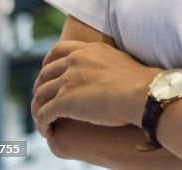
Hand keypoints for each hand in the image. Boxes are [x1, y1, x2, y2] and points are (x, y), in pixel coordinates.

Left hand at [31, 41, 159, 137]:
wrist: (144, 92)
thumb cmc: (141, 82)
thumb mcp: (122, 61)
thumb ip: (107, 64)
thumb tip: (109, 75)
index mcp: (89, 50)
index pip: (58, 50)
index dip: (48, 63)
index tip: (47, 73)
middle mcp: (75, 61)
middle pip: (45, 73)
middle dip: (40, 87)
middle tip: (42, 100)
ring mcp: (68, 80)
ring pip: (40, 94)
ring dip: (38, 108)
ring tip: (44, 119)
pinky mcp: (64, 101)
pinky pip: (43, 113)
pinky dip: (41, 123)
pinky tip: (47, 131)